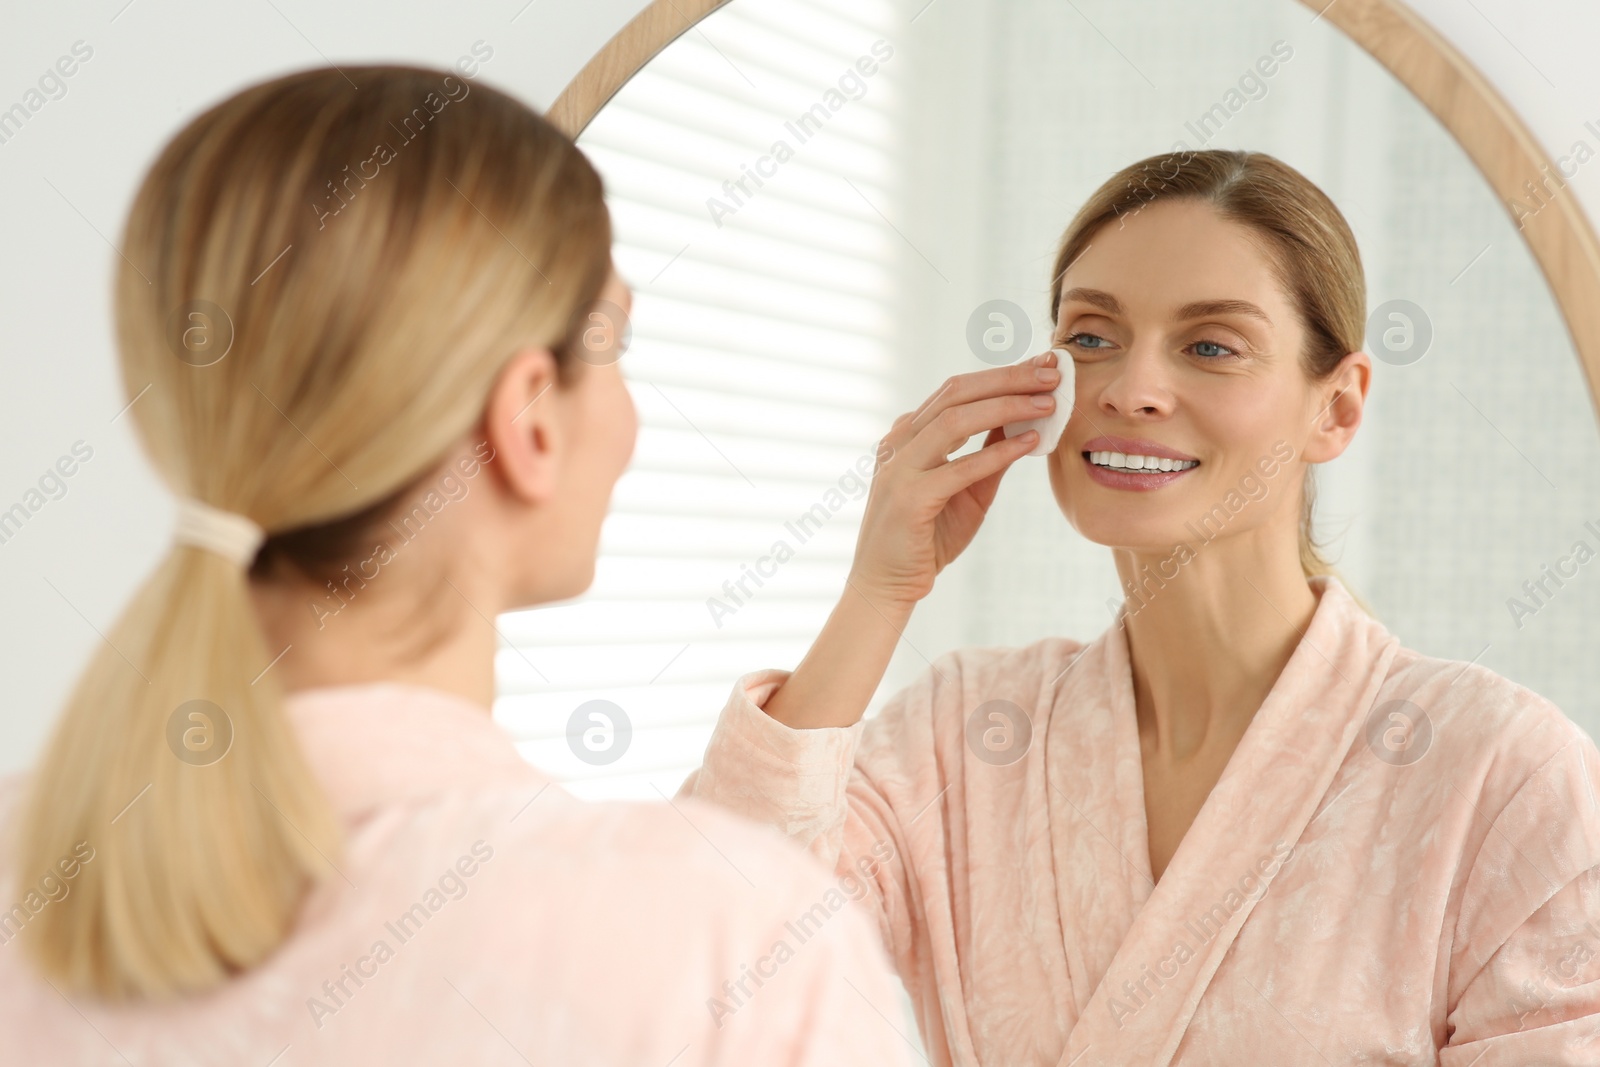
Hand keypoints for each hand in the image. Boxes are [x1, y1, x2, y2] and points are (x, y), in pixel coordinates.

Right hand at [847, 349, 1061, 609]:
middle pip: (957, 392)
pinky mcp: (909, 499)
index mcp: (908, 435)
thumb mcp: (966, 490)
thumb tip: (1024, 422)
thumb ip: (988, 456)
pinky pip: (959, 467)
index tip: (1043, 366)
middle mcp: (899, 443)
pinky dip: (997, 452)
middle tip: (1052, 371)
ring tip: (1047, 402)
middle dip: (1009, 378)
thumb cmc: (926, 539)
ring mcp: (900, 469)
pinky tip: (1029, 444)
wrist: (887, 585)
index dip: (1002, 374)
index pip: (958, 390)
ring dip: (1007, 406)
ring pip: (955, 420)